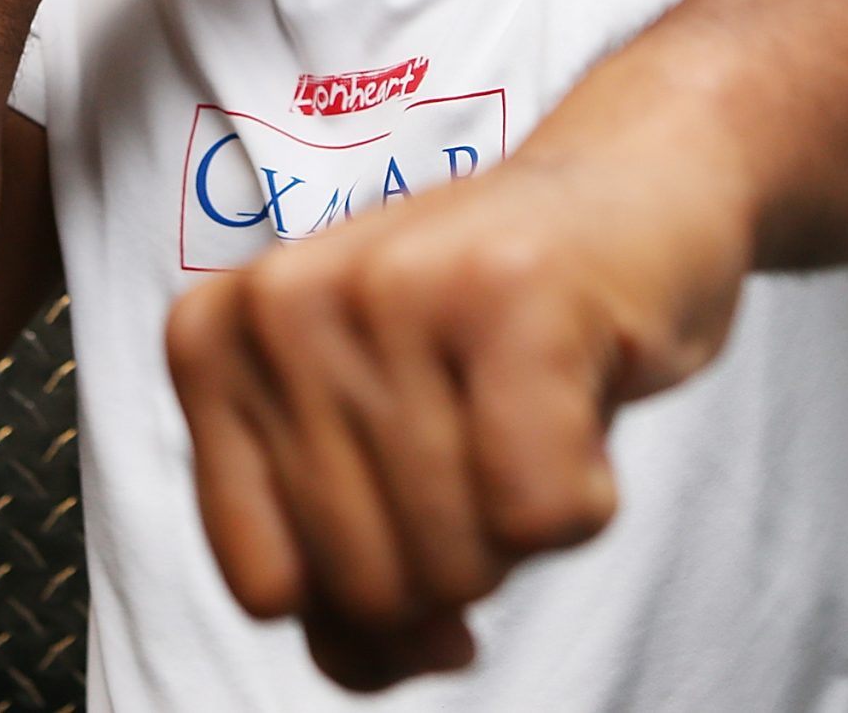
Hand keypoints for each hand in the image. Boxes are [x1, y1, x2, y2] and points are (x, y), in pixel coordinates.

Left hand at [161, 101, 753, 692]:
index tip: (420, 511)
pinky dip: (589, 494)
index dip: (364, 596)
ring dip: (527, 523)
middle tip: (493, 443)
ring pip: (458, 558)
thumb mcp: (375, 443)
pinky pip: (543, 515)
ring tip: (531, 407)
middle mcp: (280, 302)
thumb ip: (340, 574)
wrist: (634, 188)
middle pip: (366, 583)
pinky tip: (579, 398)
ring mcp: (391, 287)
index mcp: (214, 339)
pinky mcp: (510, 293)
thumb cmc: (495, 330)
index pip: (267, 587)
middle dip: (459, 560)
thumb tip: (396, 660)